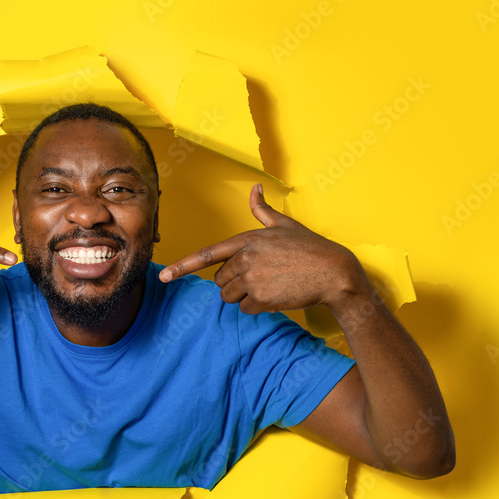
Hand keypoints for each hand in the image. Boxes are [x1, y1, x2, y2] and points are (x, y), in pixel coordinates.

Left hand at [158, 184, 366, 313]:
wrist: (334, 272)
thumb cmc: (311, 249)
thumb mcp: (285, 225)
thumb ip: (263, 211)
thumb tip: (255, 189)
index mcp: (247, 240)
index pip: (208, 254)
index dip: (183, 266)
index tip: (164, 276)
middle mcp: (246, 258)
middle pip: (220, 281)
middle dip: (236, 284)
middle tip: (263, 278)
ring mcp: (252, 278)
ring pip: (230, 297)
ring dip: (246, 296)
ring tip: (272, 285)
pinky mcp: (261, 297)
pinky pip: (246, 309)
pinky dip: (259, 307)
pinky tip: (277, 296)